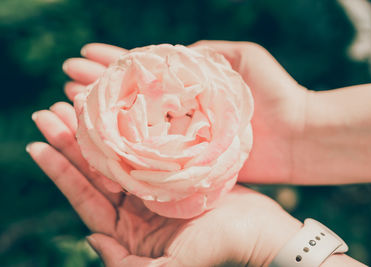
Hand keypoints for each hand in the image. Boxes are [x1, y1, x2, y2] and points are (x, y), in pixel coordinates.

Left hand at [27, 102, 300, 265]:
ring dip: (95, 131)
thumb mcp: (174, 266)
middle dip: (70, 143)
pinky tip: (118, 109)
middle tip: (49, 111)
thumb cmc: (222, 248)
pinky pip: (142, 148)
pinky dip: (128, 129)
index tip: (38, 144)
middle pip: (95, 173)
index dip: (60, 172)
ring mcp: (153, 189)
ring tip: (74, 103)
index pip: (86, 198)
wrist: (258, 231)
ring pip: (115, 156)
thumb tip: (92, 240)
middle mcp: (137, 209)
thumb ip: (129, 265)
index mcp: (130, 232)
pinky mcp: (172, 173)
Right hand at [62, 41, 309, 183]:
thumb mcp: (241, 57)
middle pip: (131, 98)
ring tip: (72, 103)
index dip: (113, 63)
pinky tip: (100, 141)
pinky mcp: (188, 162)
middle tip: (66, 82)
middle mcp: (180, 111)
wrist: (299, 136)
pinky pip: (151, 155)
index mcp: (189, 84)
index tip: (84, 55)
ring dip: (103, 116)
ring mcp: (182, 137)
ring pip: (134, 126)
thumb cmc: (274, 93)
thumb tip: (166, 56)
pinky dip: (125, 149)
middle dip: (99, 87)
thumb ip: (204, 53)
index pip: (143, 71)